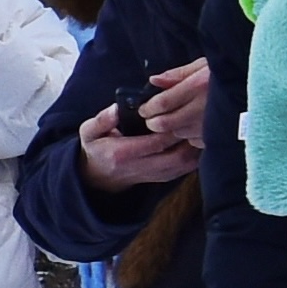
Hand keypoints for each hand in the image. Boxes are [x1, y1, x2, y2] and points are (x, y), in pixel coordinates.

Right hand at [79, 80, 199, 197]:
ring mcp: (153, 175)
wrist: (98, 177)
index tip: (177, 111)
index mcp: (122, 154)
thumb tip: (116, 109)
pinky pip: (185, 169)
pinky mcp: (163, 178)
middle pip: (175, 156)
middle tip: (193, 118)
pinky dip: (195, 155)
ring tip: (197, 127)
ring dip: (194, 146)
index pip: (154, 143)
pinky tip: (196, 140)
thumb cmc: (96, 149)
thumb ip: (101, 120)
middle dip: (187, 137)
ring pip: (184, 164)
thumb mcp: (89, 132)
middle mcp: (140, 167)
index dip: (170, 128)